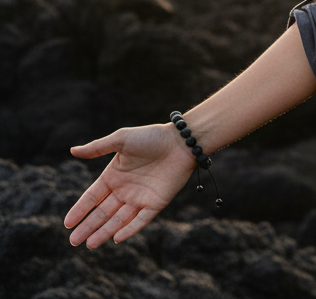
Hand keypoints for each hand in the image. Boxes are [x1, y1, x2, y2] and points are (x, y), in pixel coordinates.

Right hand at [64, 123, 195, 246]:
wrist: (182, 142)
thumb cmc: (152, 137)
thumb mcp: (122, 139)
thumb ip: (98, 147)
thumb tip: (72, 150)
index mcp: (113, 177)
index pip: (92, 198)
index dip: (80, 210)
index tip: (67, 224)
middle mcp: (125, 190)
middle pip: (102, 213)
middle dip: (88, 227)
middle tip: (74, 242)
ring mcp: (140, 198)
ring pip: (119, 220)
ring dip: (104, 232)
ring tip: (89, 244)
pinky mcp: (156, 203)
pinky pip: (141, 220)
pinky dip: (130, 229)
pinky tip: (117, 238)